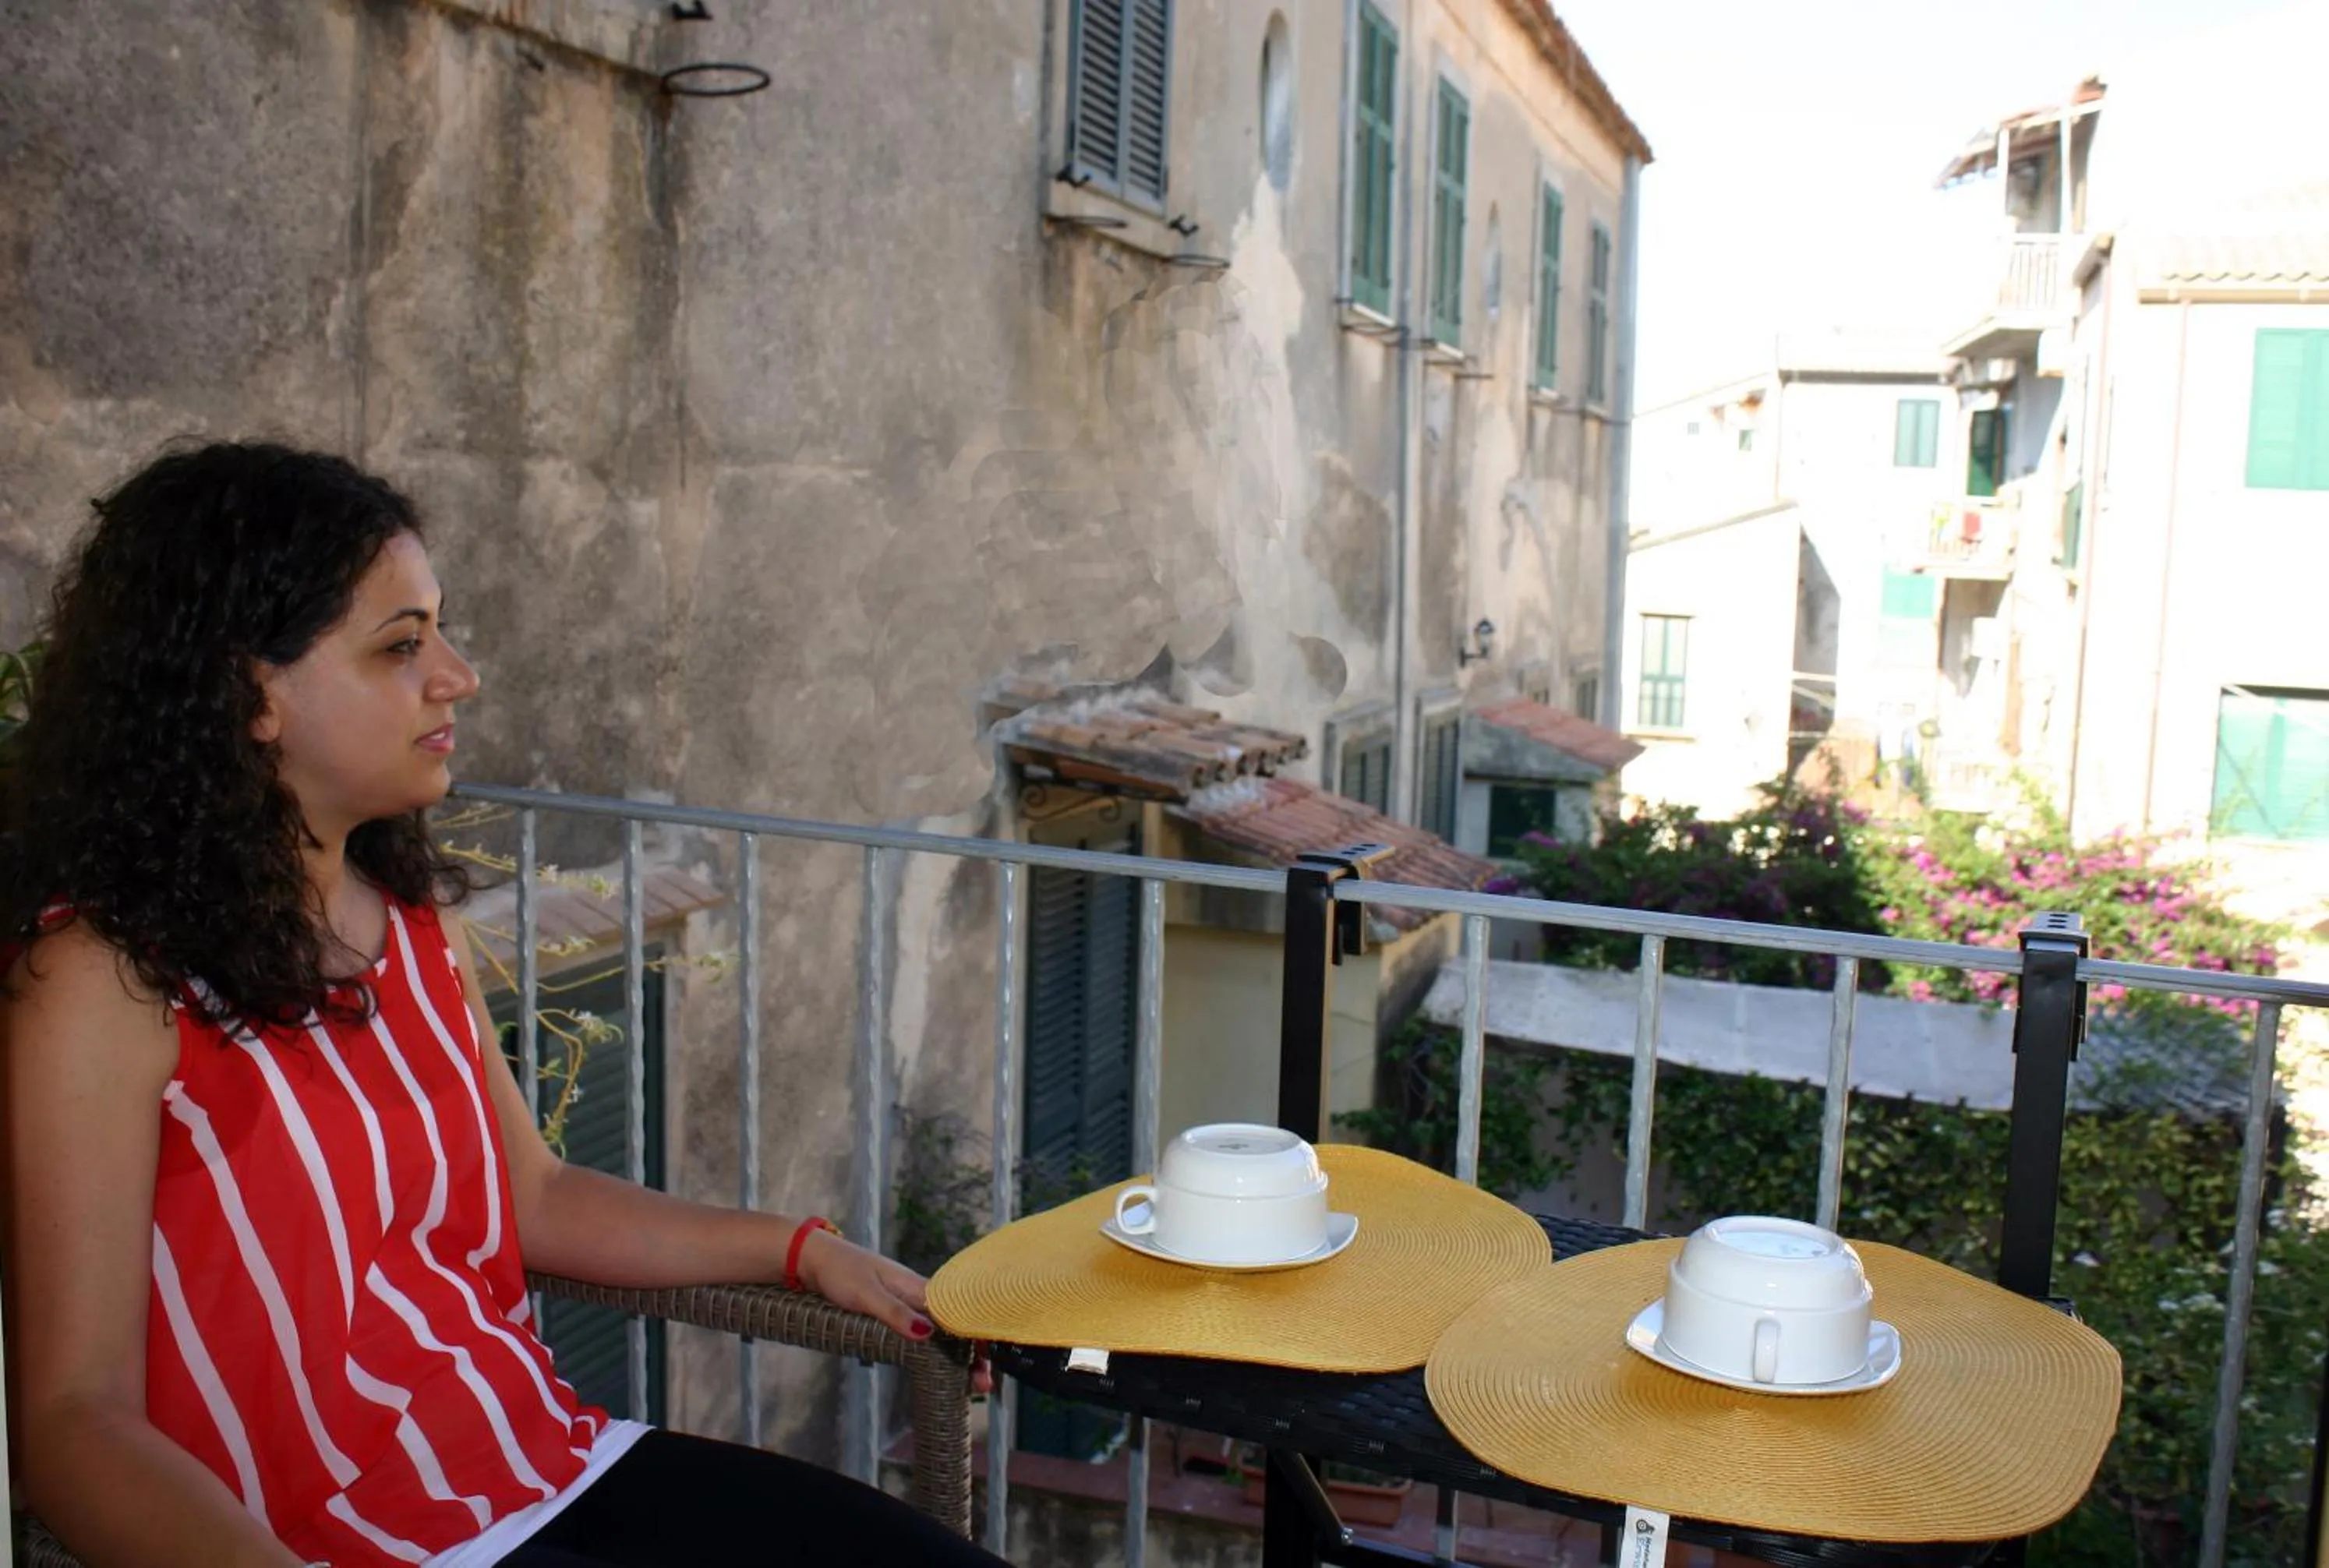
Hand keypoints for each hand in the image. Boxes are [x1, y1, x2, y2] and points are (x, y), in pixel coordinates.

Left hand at [796, 1231, 993, 1393]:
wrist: (813, 1258)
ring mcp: (906, 1304)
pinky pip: (922, 1332)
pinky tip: (940, 1364)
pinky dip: (936, 1349)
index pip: (959, 1317)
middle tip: (980, 1387)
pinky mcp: (892, 1312)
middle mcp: (918, 1296)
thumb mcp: (866, 1295)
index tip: (983, 1370)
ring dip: (956, 1355)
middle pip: (955, 1327)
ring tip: (967, 1381)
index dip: (976, 1342)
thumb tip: (927, 1333)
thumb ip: (895, 1313)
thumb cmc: (839, 1272)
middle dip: (971, 1355)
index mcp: (919, 1289)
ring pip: (941, 1332)